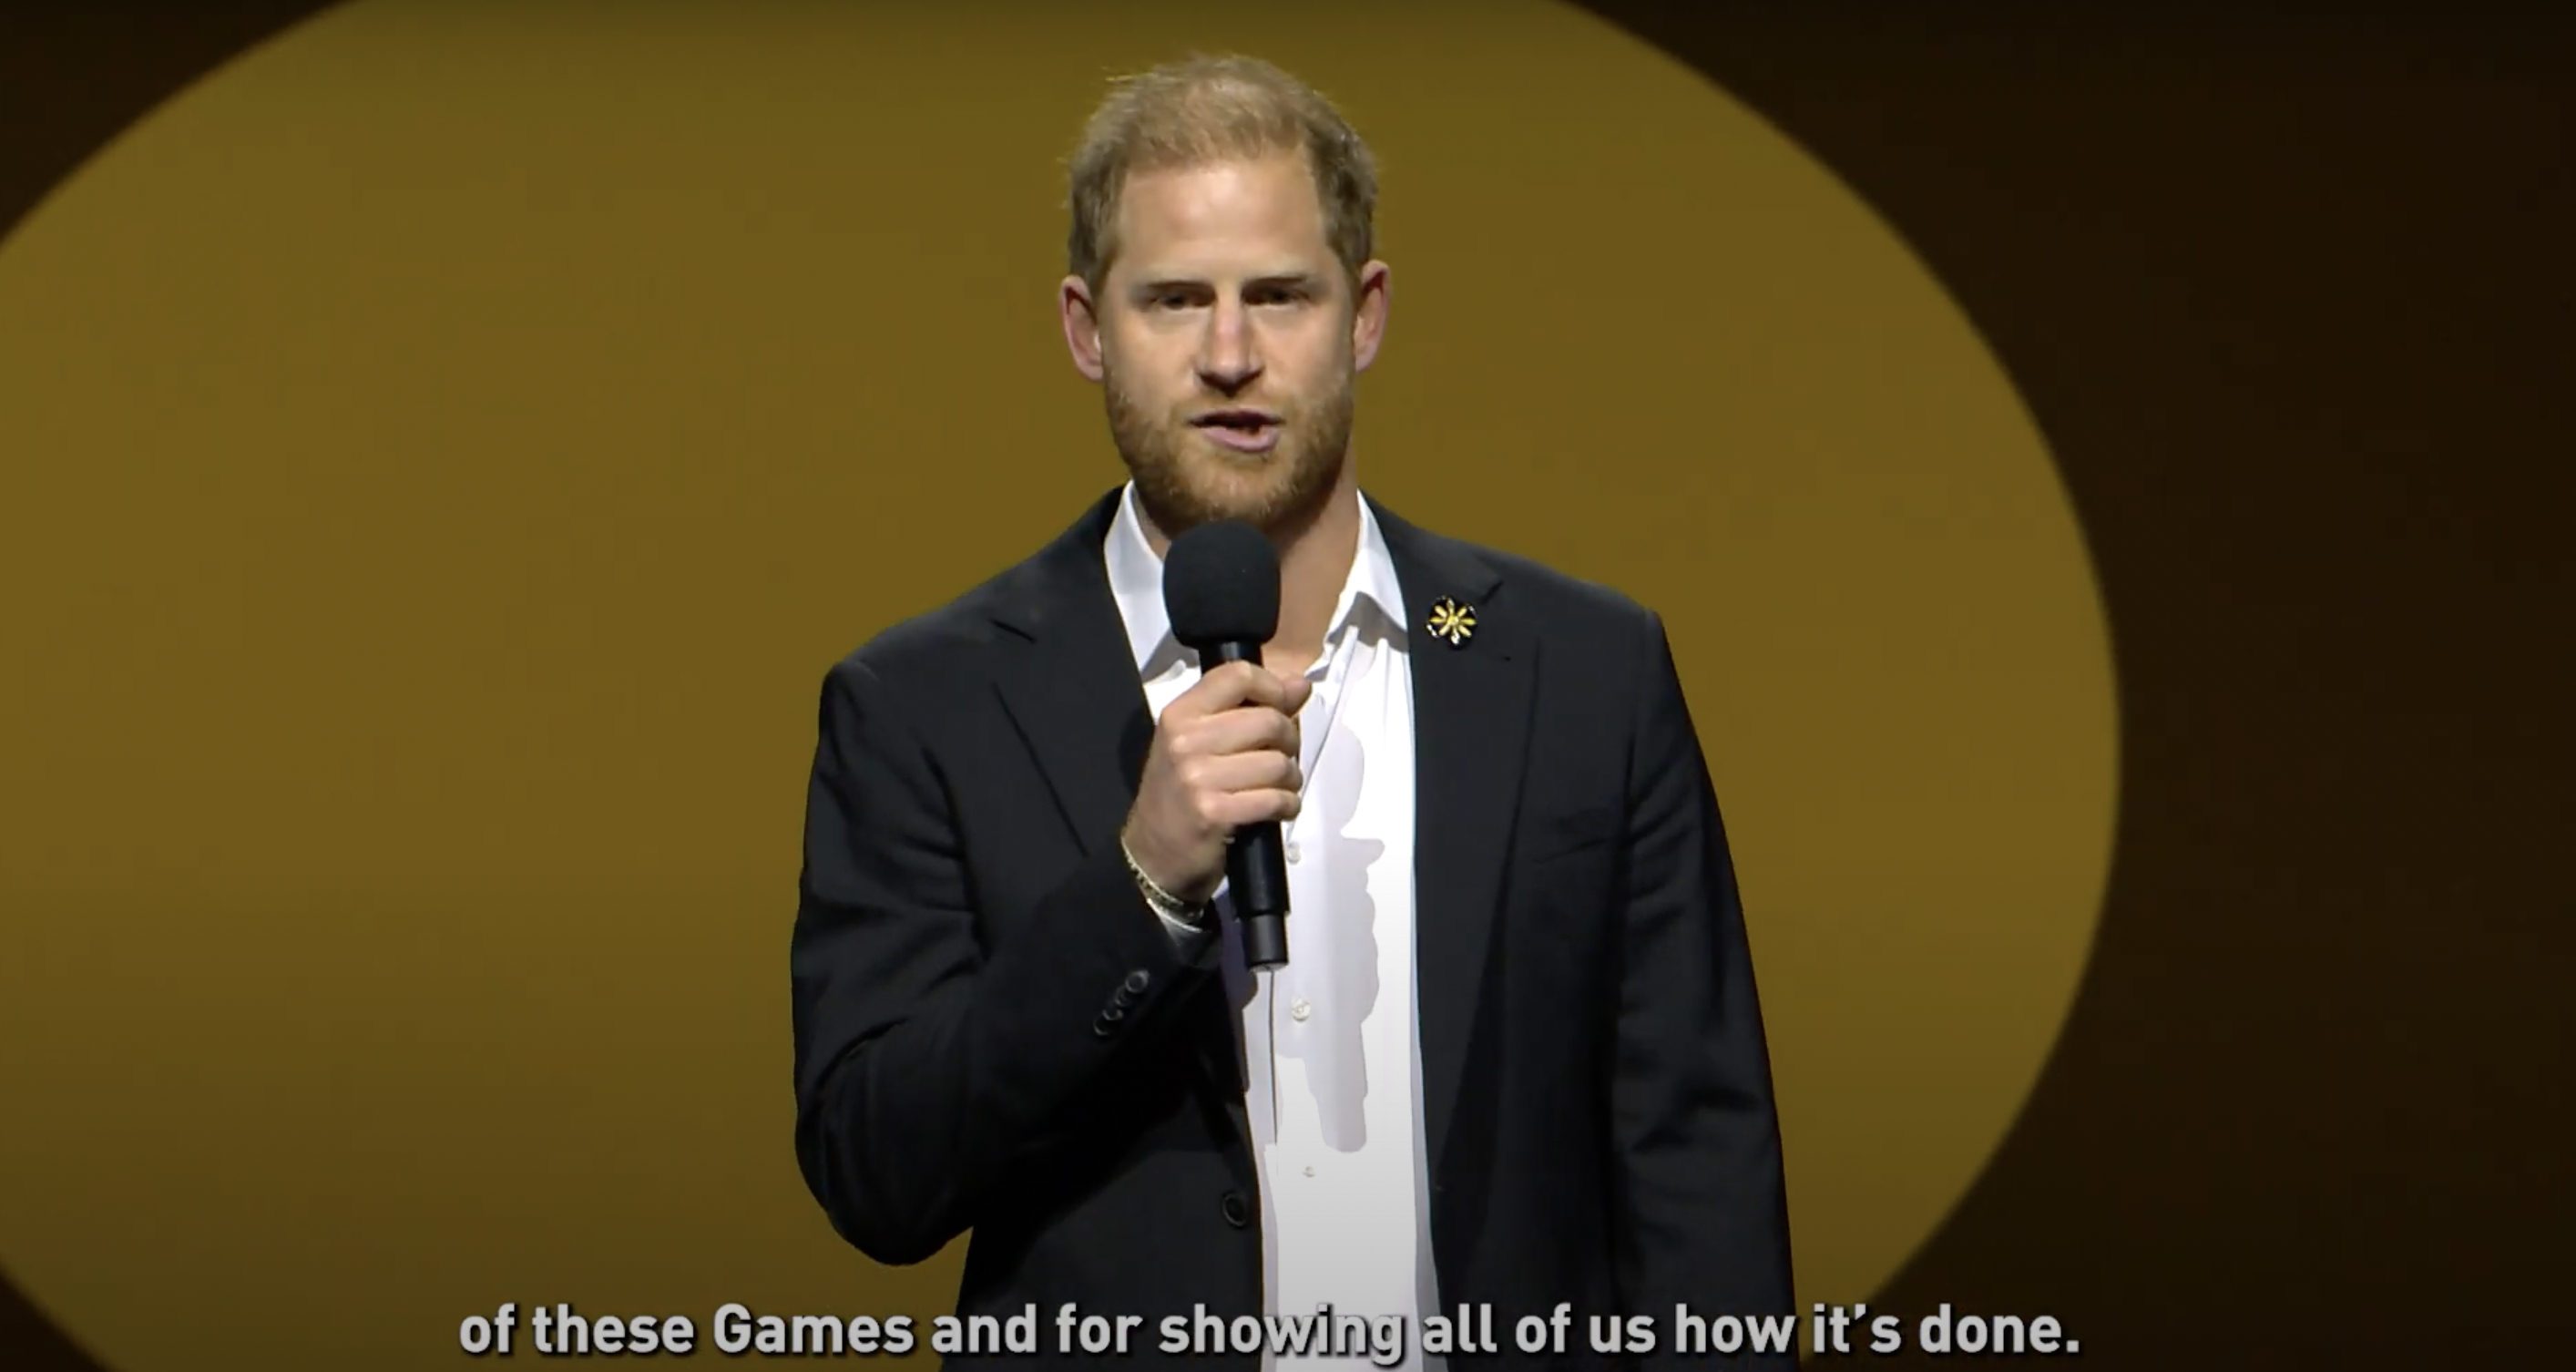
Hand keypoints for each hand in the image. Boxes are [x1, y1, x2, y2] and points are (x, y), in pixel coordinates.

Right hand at [1122, 660, 1311, 902]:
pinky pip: (1275, 799)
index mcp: (1180, 714)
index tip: (1283, 706)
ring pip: (1278, 763)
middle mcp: (1185, 740)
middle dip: (1290, 742)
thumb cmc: (1180, 796)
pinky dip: (1287, 806)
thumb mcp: (1200, 743)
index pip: (1239, 675)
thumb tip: (1299, 684)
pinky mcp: (1214, 812)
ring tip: (1279, 788)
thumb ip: (1249, 710)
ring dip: (1290, 779)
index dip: (1274, 688)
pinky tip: (1277, 809)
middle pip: (1269, 720)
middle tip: (1282, 758)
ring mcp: (1197, 777)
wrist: (1152, 854)